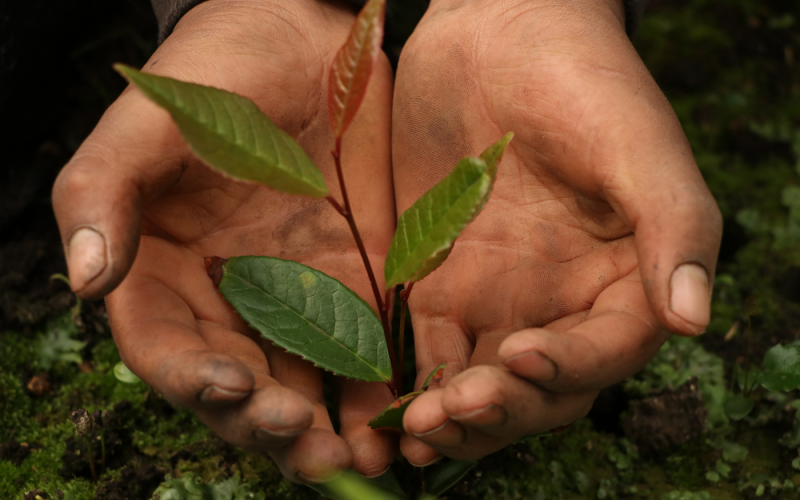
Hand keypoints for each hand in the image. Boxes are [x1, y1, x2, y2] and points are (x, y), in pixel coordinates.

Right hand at [52, 0, 397, 480]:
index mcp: (166, 268)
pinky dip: (376, 398)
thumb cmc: (223, 67)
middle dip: (267, 425)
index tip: (235, 389)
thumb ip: (107, 188)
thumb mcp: (157, 116)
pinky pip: (364, 357)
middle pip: (237, 387)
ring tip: (355, 462)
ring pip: (300, 388)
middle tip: (307, 446)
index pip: (167, 347)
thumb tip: (84, 279)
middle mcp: (229, 298)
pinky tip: (398, 423)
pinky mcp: (358, 290)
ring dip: (322, 435)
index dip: (193, 380)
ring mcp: (297, 300)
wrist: (316, 42)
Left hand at [392, 0, 721, 463]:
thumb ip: (673, 225)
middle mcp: (561, 301)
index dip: (567, 368)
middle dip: (498, 410)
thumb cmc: (580, 78)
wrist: (494, 32)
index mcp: (622, 278)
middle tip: (448, 413)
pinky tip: (380, 409)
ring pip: (480, 384)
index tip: (518, 357)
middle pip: (540, 389)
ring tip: (409, 429)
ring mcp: (498, 298)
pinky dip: (407, 386)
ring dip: (450, 417)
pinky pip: (425, 351)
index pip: (605, 352)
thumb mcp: (636, 143)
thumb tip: (694, 319)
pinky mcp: (438, 286)